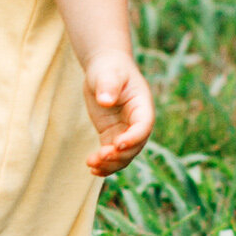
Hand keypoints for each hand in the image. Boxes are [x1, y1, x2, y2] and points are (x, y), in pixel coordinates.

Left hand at [82, 53, 153, 175]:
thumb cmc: (109, 67)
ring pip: (124, 156)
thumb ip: (109, 85)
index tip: (117, 143)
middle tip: (101, 156)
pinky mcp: (111, 136)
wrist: (104, 68)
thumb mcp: (108, 72)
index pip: (143, 126)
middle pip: (135, 146)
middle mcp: (137, 123)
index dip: (134, 137)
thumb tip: (105, 101)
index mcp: (142, 106)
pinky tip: (92, 169)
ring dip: (110, 164)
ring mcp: (125, 131)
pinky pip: (111, 155)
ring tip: (92, 164)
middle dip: (120, 155)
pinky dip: (104, 164)